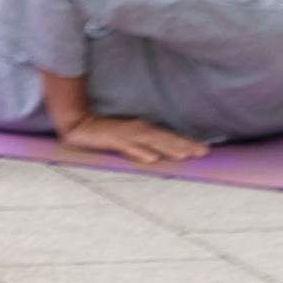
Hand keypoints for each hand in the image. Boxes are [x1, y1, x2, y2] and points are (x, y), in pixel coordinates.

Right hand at [60, 114, 209, 165]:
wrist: (78, 124)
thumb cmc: (103, 132)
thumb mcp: (125, 138)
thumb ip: (140, 146)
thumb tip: (157, 157)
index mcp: (142, 129)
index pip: (168, 137)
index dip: (186, 143)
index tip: (204, 150)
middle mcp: (138, 130)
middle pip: (165, 139)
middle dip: (184, 145)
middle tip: (203, 152)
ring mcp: (126, 135)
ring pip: (152, 142)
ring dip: (168, 148)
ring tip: (185, 155)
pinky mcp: (113, 140)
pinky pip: (129, 147)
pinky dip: (140, 152)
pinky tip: (152, 158)